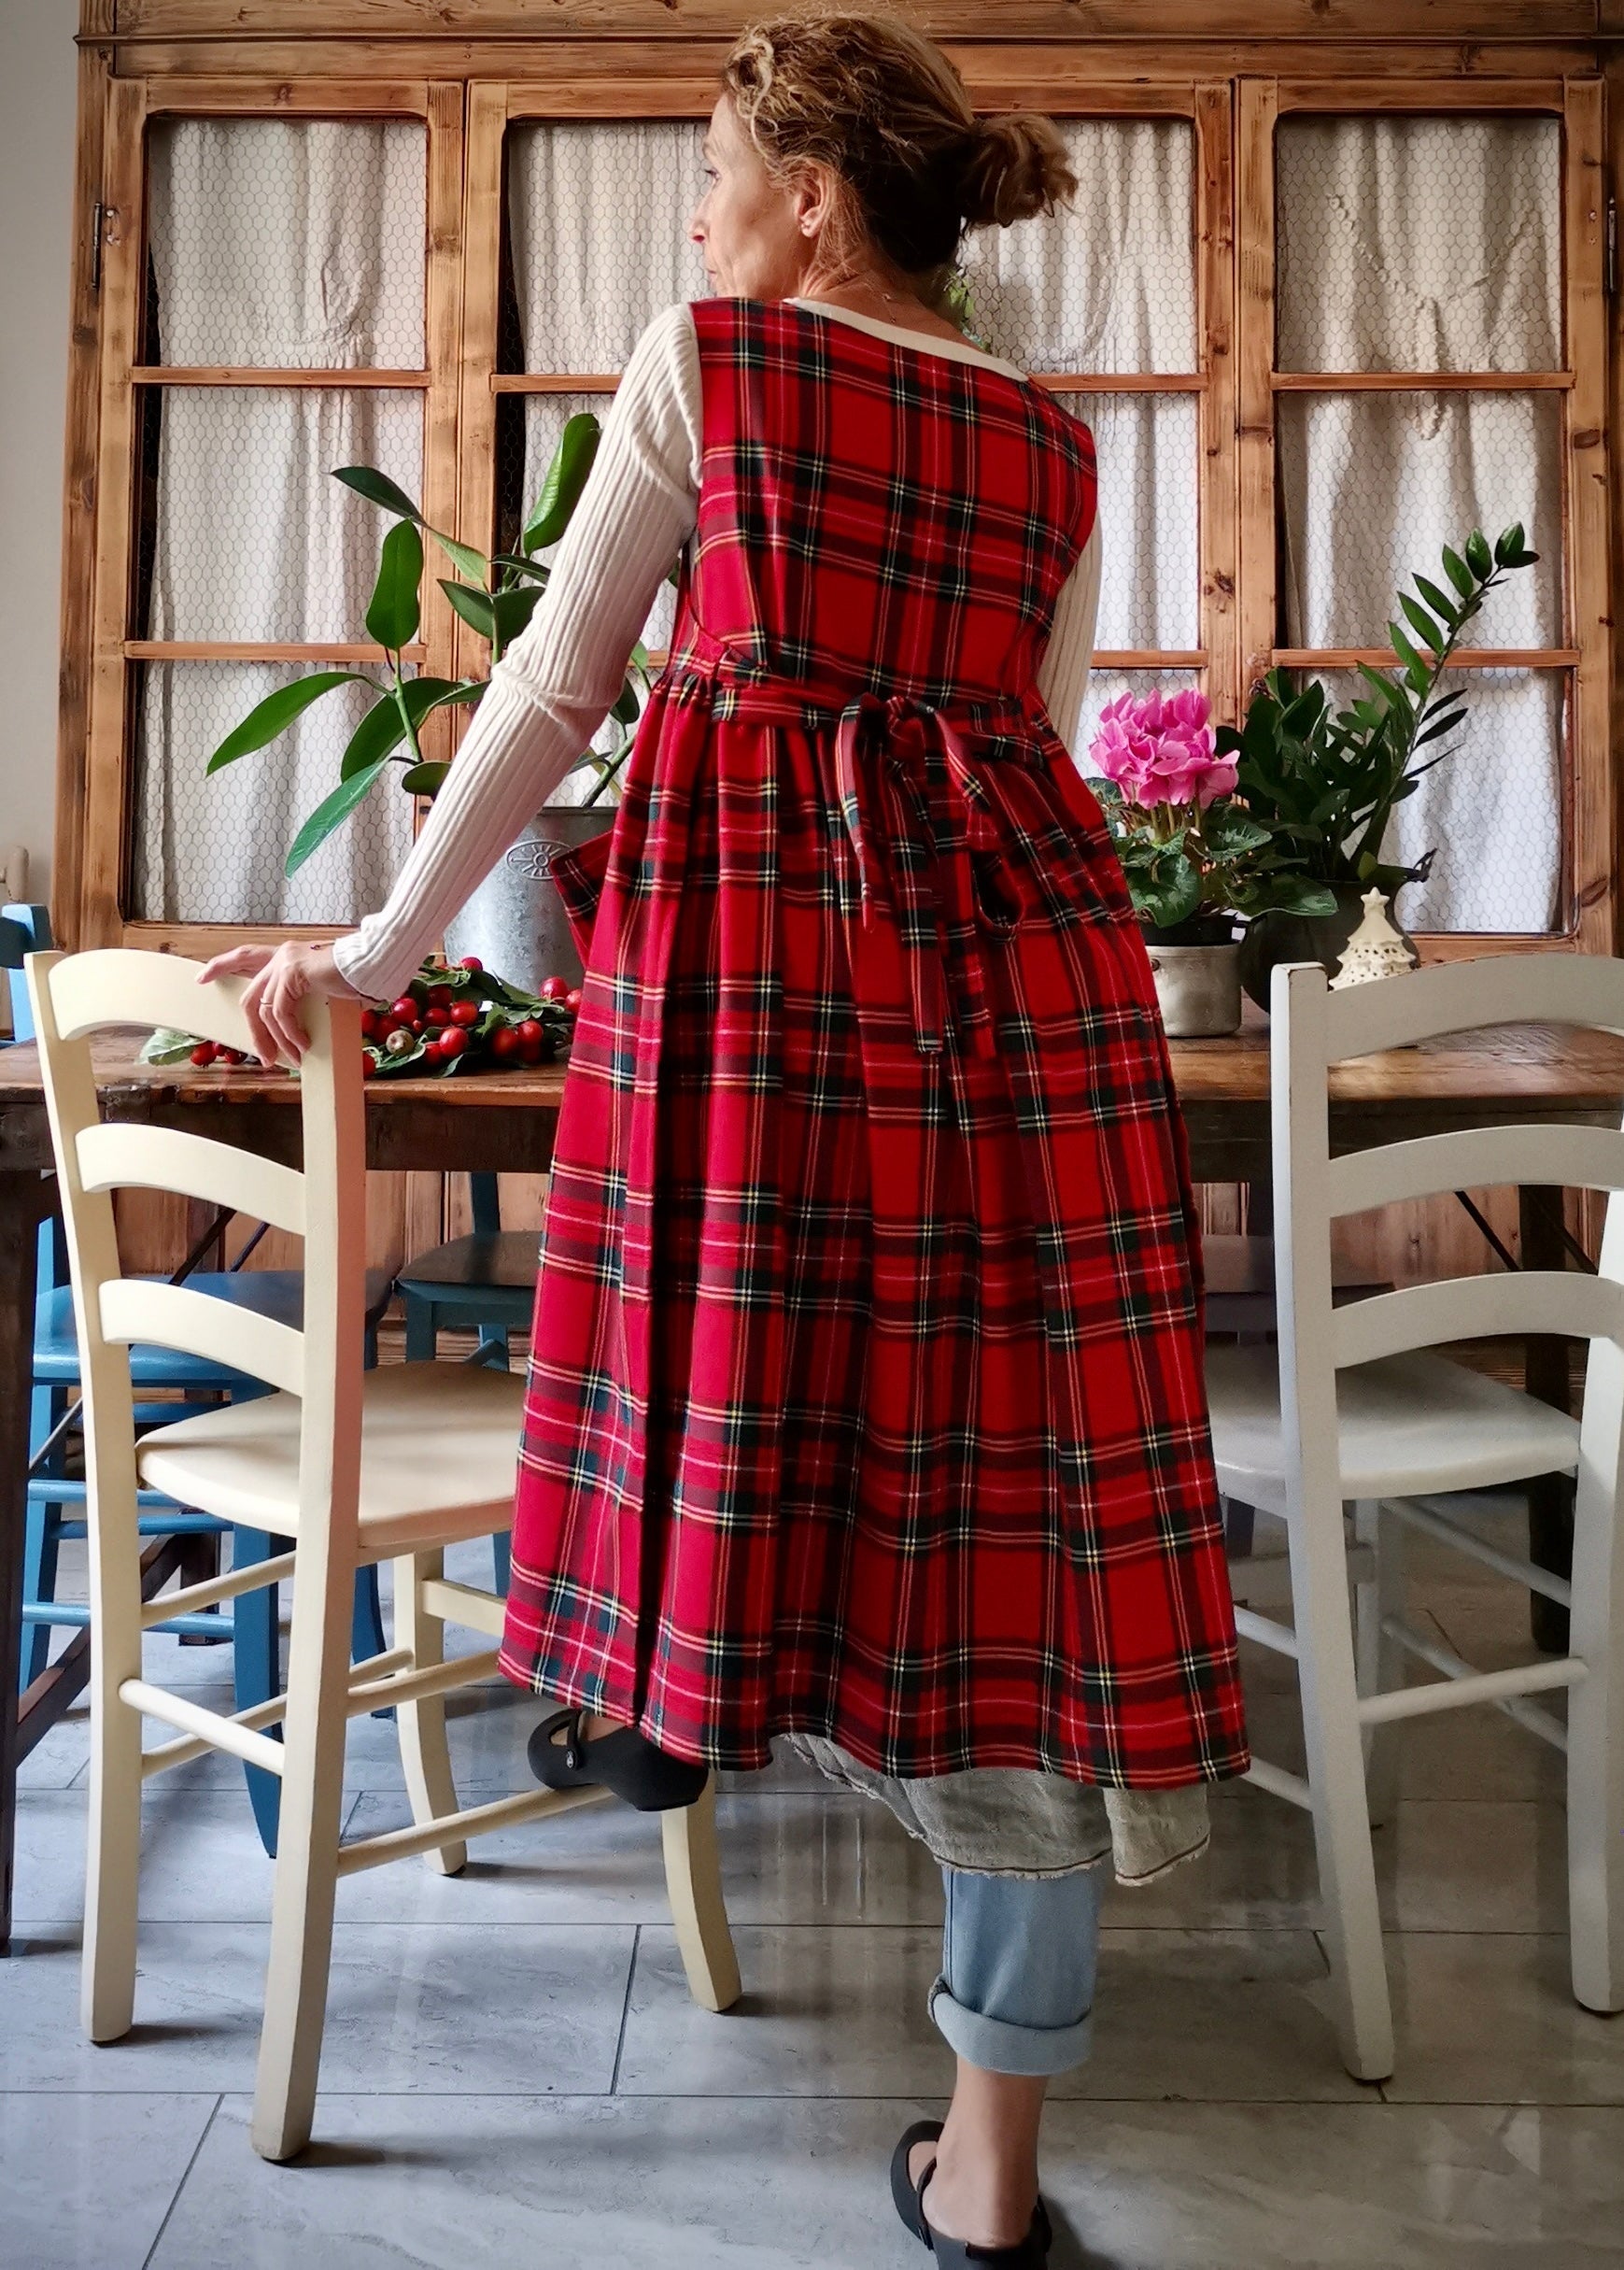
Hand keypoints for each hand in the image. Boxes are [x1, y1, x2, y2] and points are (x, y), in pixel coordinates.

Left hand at [197, 939, 362, 1067]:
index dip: (222, 966)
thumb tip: (294, 1030)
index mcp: (286, 955)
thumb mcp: (321, 988)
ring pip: (265, 1011)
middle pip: (250, 997)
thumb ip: (303, 998)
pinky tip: (303, 1045)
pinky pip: (281, 1012)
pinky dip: (290, 1033)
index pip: (246, 955)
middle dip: (254, 1032)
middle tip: (263, 1057)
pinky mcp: (292, 973)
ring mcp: (284, 963)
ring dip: (279, 1040)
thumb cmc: (355, 976)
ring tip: (295, 1059)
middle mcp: (281, 955)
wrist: (372, 963)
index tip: (202, 978)